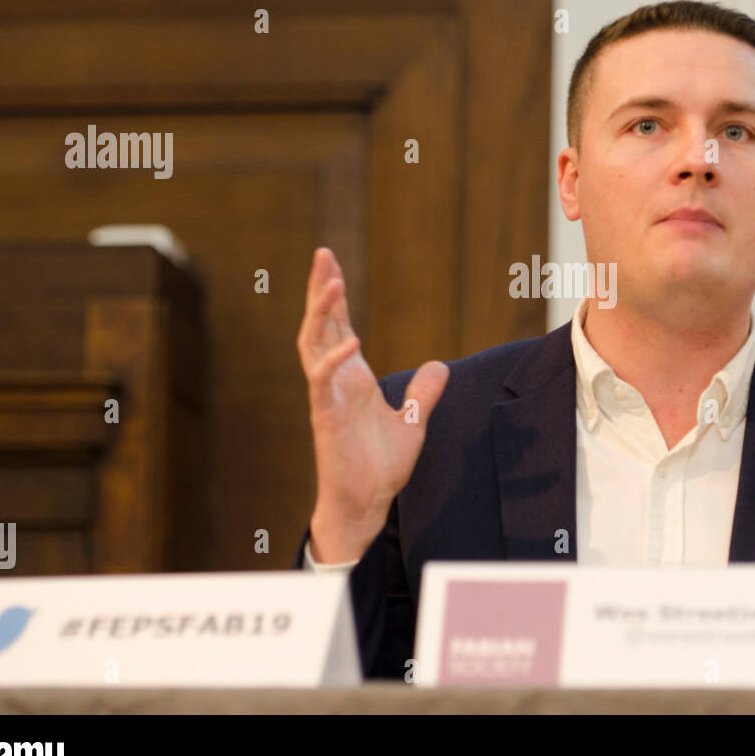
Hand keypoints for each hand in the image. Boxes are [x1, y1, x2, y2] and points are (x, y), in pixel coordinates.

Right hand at [297, 248, 448, 562]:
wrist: (368, 502)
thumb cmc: (380, 466)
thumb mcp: (412, 422)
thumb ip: (422, 394)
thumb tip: (439, 367)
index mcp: (352, 377)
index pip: (338, 325)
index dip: (334, 295)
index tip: (332, 263)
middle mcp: (335, 380)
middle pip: (320, 324)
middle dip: (321, 289)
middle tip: (323, 253)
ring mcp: (327, 396)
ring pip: (314, 344)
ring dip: (322, 312)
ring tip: (333, 281)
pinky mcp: (326, 417)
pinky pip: (324, 382)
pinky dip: (334, 359)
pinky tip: (352, 340)